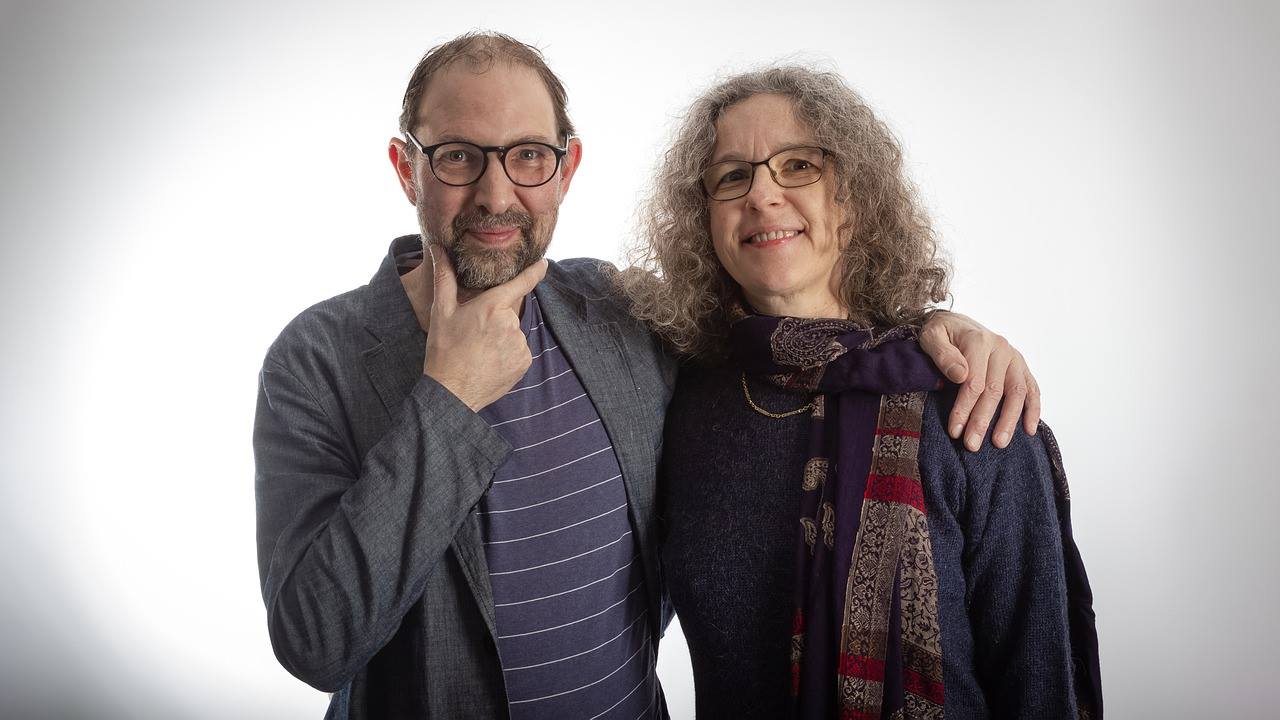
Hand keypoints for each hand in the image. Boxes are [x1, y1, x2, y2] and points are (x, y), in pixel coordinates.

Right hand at [422, 246, 546, 411]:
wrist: (452, 392)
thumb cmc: (443, 350)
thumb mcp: (441, 311)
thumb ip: (445, 277)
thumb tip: (437, 248)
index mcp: (493, 306)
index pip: (522, 283)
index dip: (535, 271)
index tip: (544, 264)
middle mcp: (511, 323)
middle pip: (509, 311)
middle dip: (496, 316)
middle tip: (474, 333)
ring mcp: (520, 344)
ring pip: (513, 332)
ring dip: (501, 336)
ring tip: (479, 350)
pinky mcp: (524, 362)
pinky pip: (518, 350)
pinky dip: (507, 353)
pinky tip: (489, 361)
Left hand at [918, 311, 1040, 450]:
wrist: (956, 323)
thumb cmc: (940, 333)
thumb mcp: (931, 336)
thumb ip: (942, 354)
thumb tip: (960, 375)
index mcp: (978, 341)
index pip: (974, 381)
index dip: (964, 408)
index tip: (955, 431)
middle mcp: (1001, 348)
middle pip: (995, 390)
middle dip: (982, 421)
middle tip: (972, 445)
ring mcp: (1014, 358)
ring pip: (1017, 393)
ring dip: (1009, 421)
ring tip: (999, 444)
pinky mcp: (1021, 366)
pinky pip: (1032, 389)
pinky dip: (1033, 410)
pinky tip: (1029, 430)